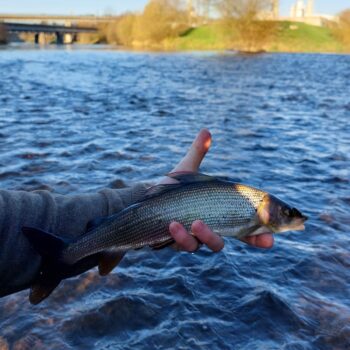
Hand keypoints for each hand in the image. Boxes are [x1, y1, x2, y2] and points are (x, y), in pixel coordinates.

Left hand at [163, 129, 273, 251]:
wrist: (147, 200)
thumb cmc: (172, 188)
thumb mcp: (187, 170)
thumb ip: (197, 152)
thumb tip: (206, 131)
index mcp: (218, 213)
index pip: (244, 226)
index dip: (258, 234)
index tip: (271, 238)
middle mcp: (210, 227)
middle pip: (235, 237)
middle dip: (246, 238)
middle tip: (259, 237)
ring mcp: (195, 237)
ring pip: (210, 244)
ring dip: (206, 235)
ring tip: (195, 222)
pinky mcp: (178, 243)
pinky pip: (184, 245)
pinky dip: (181, 236)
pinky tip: (172, 224)